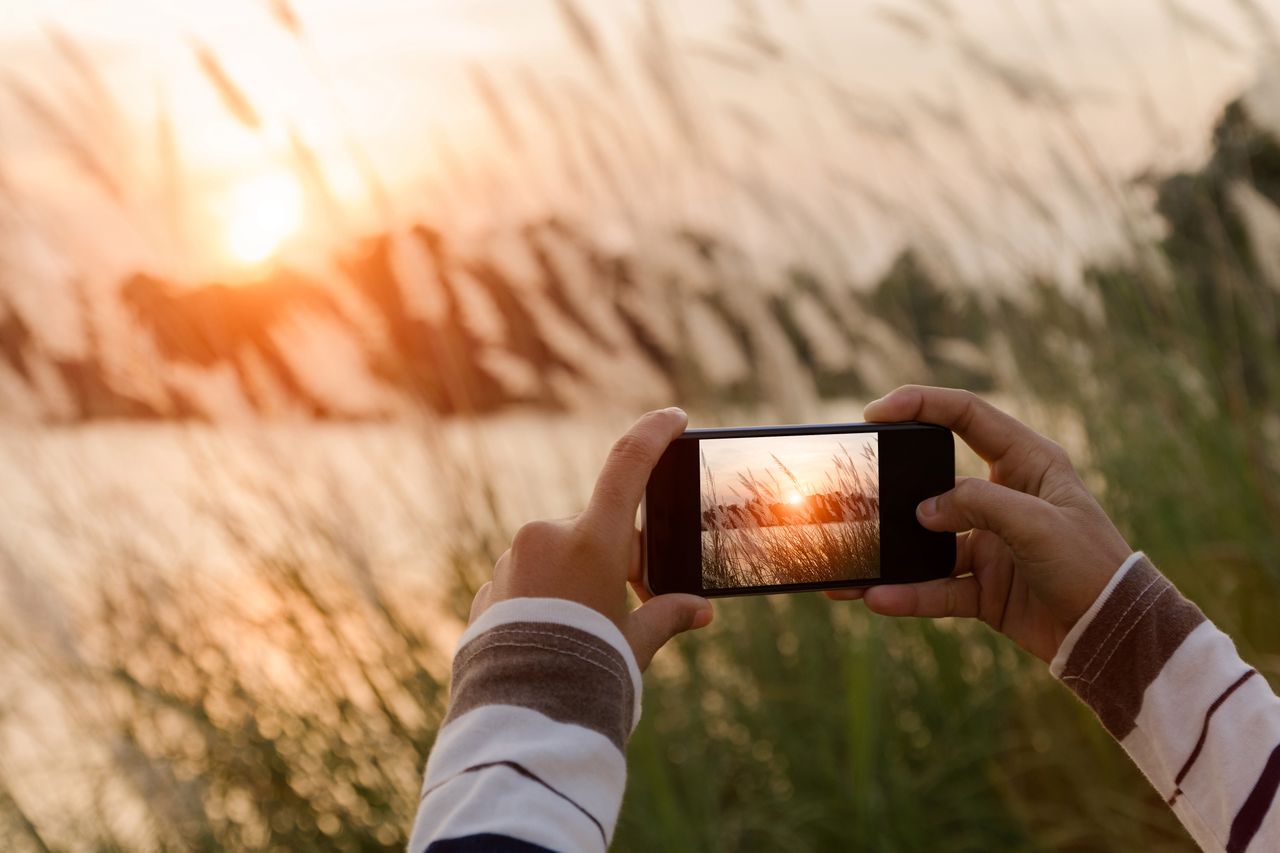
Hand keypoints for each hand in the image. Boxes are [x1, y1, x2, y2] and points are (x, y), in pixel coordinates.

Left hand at [468, 407, 713, 669]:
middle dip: (615, 557)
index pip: (628, 465)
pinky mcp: (489, 587)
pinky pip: (526, 581)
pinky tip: (551, 637)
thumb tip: (699, 610)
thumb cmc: (585, 672)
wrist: (518, 715)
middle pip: (595, 530)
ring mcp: (512, 561)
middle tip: (628, 601)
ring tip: (582, 633)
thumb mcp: (634, 643)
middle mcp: (547, 538)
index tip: (673, 417)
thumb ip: (665, 616)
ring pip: (557, 557)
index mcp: (591, 541)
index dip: (653, 434)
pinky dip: (544, 599)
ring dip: (575, 580)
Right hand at [826, 386, 1131, 662]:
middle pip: (935, 480)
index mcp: (1028, 462)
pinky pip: (936, 587)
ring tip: (852, 563)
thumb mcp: (1038, 523)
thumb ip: (978, 505)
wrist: (1115, 635)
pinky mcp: (984, 586)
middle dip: (892, 487)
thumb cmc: (1092, 565)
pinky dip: (908, 594)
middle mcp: (1004, 497)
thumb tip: (923, 511)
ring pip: (927, 542)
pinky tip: (879, 598)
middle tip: (853, 489)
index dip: (921, 404)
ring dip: (891, 553)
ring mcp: (991, 543)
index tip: (877, 412)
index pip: (966, 416)